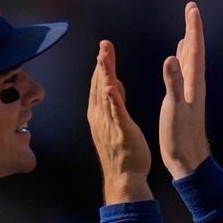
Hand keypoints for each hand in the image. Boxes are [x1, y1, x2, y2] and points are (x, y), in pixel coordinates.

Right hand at [88, 40, 152, 203]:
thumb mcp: (117, 122)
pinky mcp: (121, 131)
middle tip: (104, 44)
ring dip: (104, 74)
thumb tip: (113, 84)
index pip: (99, 84)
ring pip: (105, 94)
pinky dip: (113, 99)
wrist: (124, 178)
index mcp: (99, 113)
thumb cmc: (122, 153)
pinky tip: (111, 86)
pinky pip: (116, 113)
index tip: (104, 48)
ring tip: (104, 56)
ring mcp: (109, 124)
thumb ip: (115, 102)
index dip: (101, 65)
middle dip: (101, 63)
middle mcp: (100, 116)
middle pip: (99, 84)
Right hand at [159, 1, 209, 178]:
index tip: (192, 8)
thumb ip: (173, 84)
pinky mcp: (184, 99)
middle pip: (195, 50)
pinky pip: (184, 71)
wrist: (188, 160)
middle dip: (193, 28)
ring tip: (187, 27)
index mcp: (193, 84)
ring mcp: (189, 91)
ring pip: (190, 60)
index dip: (193, 28)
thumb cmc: (180, 138)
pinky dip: (181, 58)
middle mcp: (194, 84)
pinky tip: (177, 56)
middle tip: (191, 8)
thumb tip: (170, 58)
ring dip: (188, 42)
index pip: (195, 50)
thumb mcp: (175, 109)